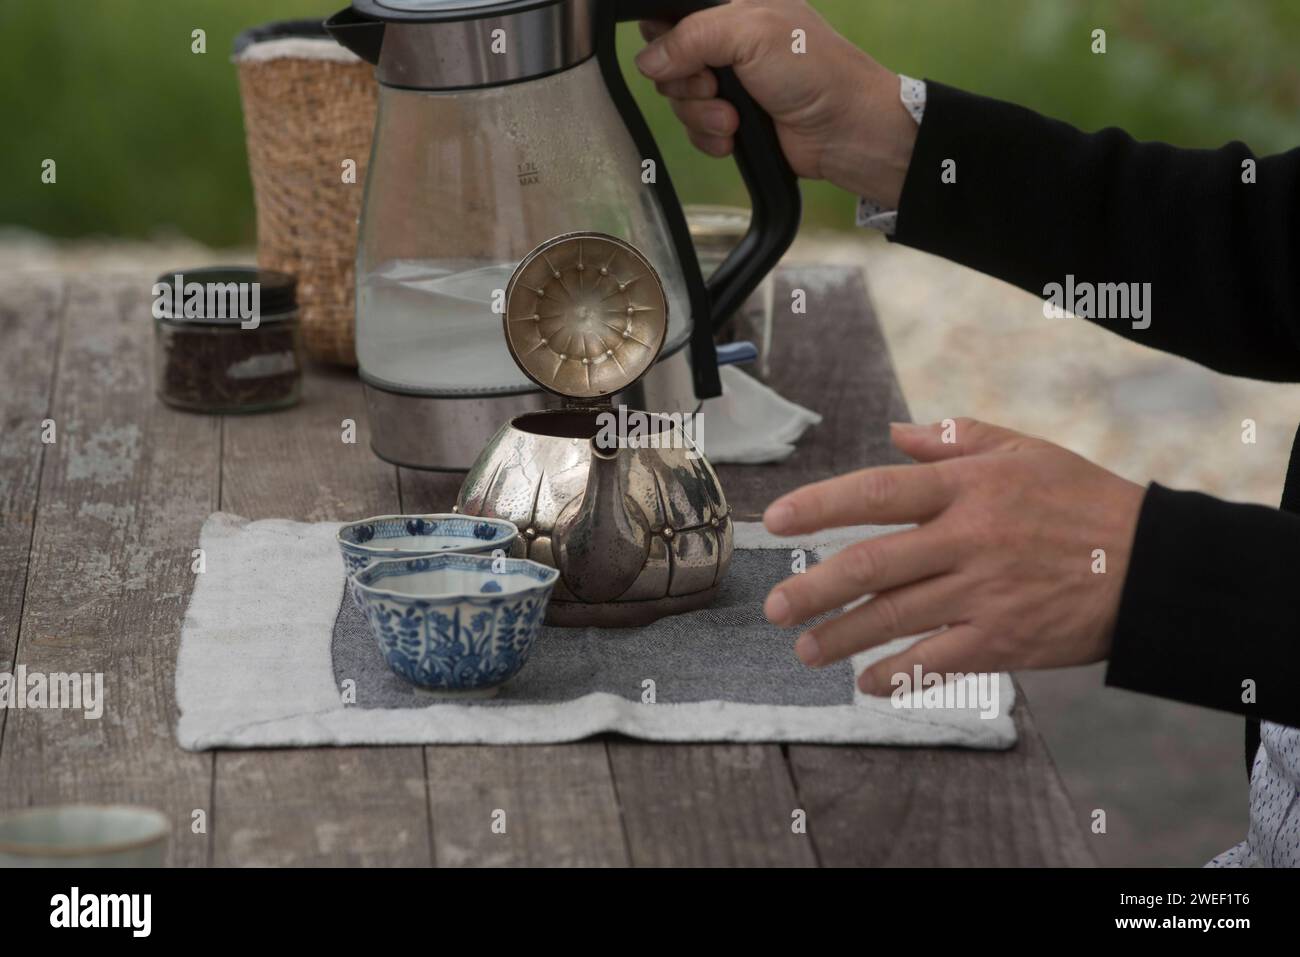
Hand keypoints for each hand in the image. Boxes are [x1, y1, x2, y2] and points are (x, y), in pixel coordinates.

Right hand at [635, 0, 917, 207]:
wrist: (845, 130)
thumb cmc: (815, 72)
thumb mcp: (751, 34)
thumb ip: (692, 36)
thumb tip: (648, 59)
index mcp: (733, 8)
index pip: (675, 16)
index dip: (669, 38)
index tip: (685, 55)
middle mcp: (729, 44)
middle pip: (670, 62)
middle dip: (687, 83)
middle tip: (717, 87)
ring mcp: (730, 83)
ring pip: (679, 100)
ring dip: (702, 115)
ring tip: (733, 118)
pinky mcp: (732, 120)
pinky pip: (695, 131)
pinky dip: (710, 137)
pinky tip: (734, 136)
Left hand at [761, 419, 1146, 693]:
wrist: (1152, 565)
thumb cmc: (1083, 501)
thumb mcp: (1023, 451)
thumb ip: (953, 440)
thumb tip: (893, 434)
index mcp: (967, 487)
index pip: (875, 493)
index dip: (819, 506)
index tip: (776, 521)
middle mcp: (968, 539)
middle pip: (872, 564)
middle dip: (815, 588)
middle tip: (776, 607)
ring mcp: (985, 593)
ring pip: (895, 618)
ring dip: (842, 636)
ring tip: (805, 650)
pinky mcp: (1005, 639)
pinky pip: (936, 660)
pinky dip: (897, 674)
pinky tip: (867, 682)